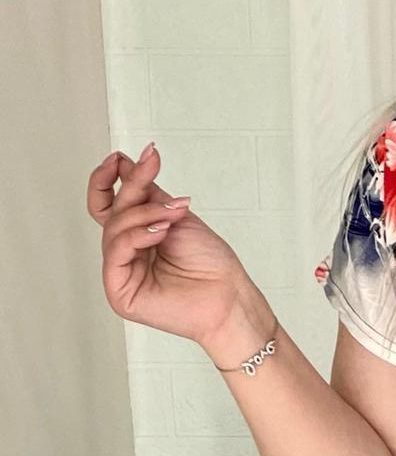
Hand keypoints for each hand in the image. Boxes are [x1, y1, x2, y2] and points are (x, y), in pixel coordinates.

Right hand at [87, 141, 254, 347]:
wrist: (229, 298)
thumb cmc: (212, 265)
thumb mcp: (176, 216)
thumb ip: (147, 193)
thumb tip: (126, 163)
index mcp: (137, 237)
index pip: (106, 204)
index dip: (106, 179)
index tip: (119, 157)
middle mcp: (127, 254)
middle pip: (113, 212)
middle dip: (135, 190)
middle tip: (156, 175)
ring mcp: (121, 273)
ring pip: (115, 229)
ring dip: (145, 214)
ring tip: (174, 216)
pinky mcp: (119, 292)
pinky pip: (116, 250)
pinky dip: (138, 235)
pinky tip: (161, 232)